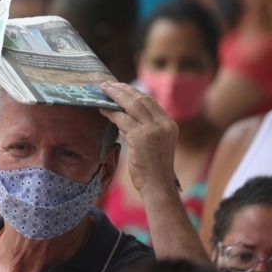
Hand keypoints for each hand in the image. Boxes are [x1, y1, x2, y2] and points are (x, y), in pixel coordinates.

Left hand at [100, 81, 178, 197]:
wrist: (158, 187)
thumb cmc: (153, 171)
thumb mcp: (156, 146)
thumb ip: (147, 130)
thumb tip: (127, 119)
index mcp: (169, 125)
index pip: (150, 102)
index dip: (134, 93)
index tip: (121, 88)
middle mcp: (164, 124)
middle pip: (141, 99)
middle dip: (123, 89)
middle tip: (108, 84)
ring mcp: (154, 130)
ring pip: (132, 105)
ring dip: (115, 95)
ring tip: (103, 90)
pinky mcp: (141, 137)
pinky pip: (122, 119)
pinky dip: (111, 112)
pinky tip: (102, 108)